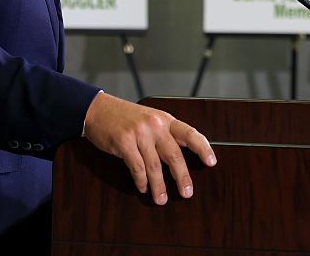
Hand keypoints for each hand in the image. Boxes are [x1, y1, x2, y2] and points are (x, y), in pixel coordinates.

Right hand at [83, 92, 216, 204]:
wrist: (98, 109)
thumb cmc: (125, 118)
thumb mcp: (150, 119)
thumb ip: (164, 134)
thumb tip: (179, 160)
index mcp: (165, 119)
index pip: (190, 133)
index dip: (203, 148)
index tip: (211, 162)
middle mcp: (154, 125)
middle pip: (174, 155)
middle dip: (182, 177)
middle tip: (187, 193)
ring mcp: (139, 133)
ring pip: (154, 165)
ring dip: (159, 185)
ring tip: (161, 199)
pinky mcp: (123, 142)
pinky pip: (137, 167)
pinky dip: (141, 181)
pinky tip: (142, 187)